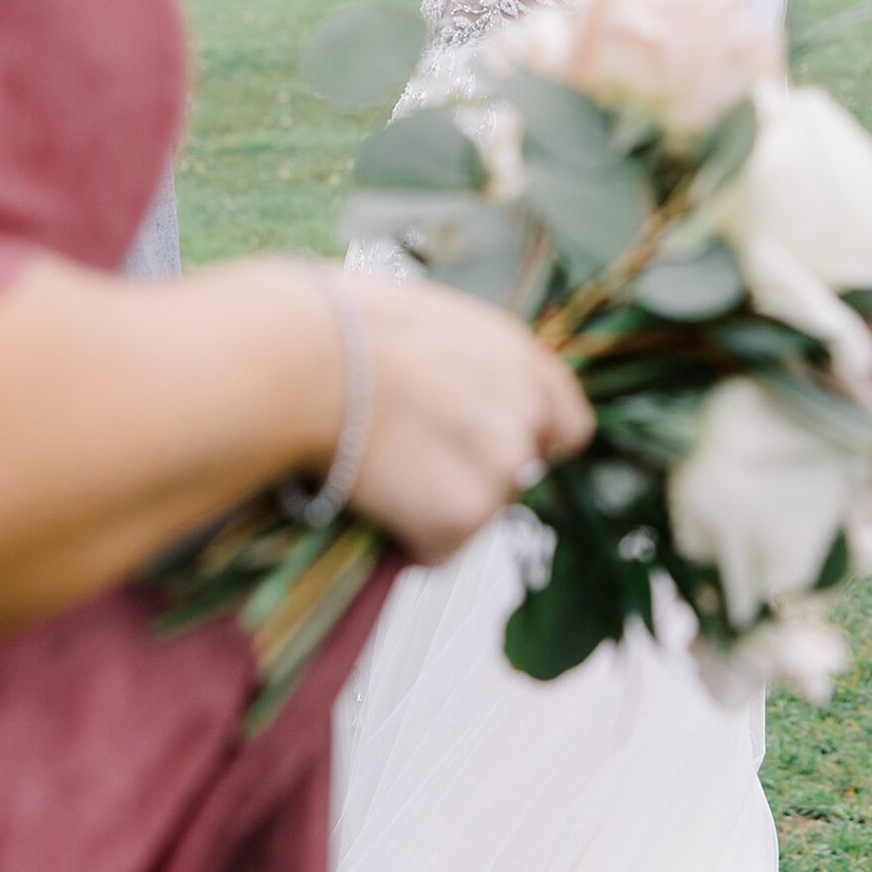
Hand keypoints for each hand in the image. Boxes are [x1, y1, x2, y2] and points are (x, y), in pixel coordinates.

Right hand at [341, 272, 592, 564]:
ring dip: (437, 511)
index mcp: (520, 356)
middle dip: (473, 477)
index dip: (525, 444)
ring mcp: (503, 466)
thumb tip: (451, 391)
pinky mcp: (466, 514)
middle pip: (519, 474)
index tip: (483, 451)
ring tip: (381, 475)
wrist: (305, 357)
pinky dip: (408, 541)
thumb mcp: (430, 321)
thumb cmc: (343, 326)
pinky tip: (372, 500)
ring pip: (478, 515)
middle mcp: (527, 411)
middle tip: (412, 463)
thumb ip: (467, 364)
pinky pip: (438, 550)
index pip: (567, 426)